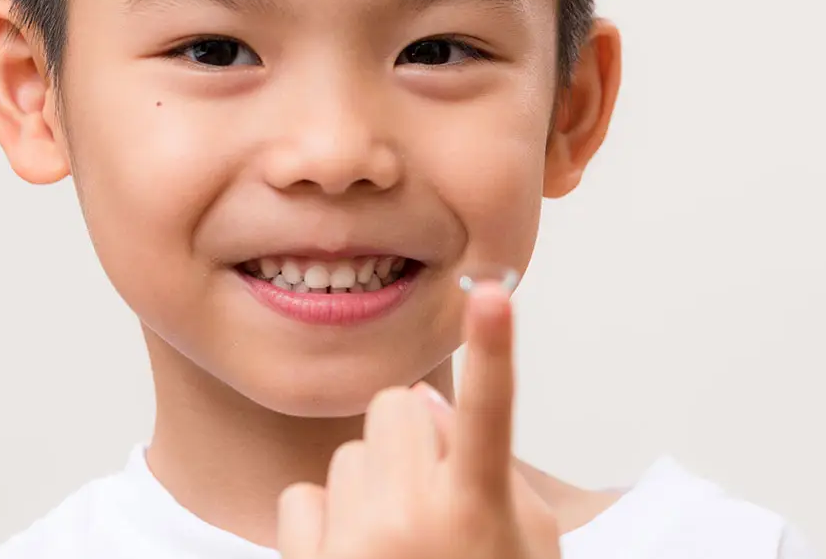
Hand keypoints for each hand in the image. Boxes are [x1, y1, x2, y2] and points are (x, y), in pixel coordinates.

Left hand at [277, 282, 560, 558]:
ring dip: (372, 486)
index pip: (490, 411)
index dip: (493, 348)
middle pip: (398, 405)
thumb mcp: (524, 539)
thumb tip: (426, 401)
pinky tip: (356, 556)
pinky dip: (325, 524)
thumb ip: (493, 467)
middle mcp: (414, 520)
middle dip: (415, 438)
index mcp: (479, 510)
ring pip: (350, 453)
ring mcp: (357, 544)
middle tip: (433, 498)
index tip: (490, 292)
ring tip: (399, 542)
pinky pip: (301, 498)